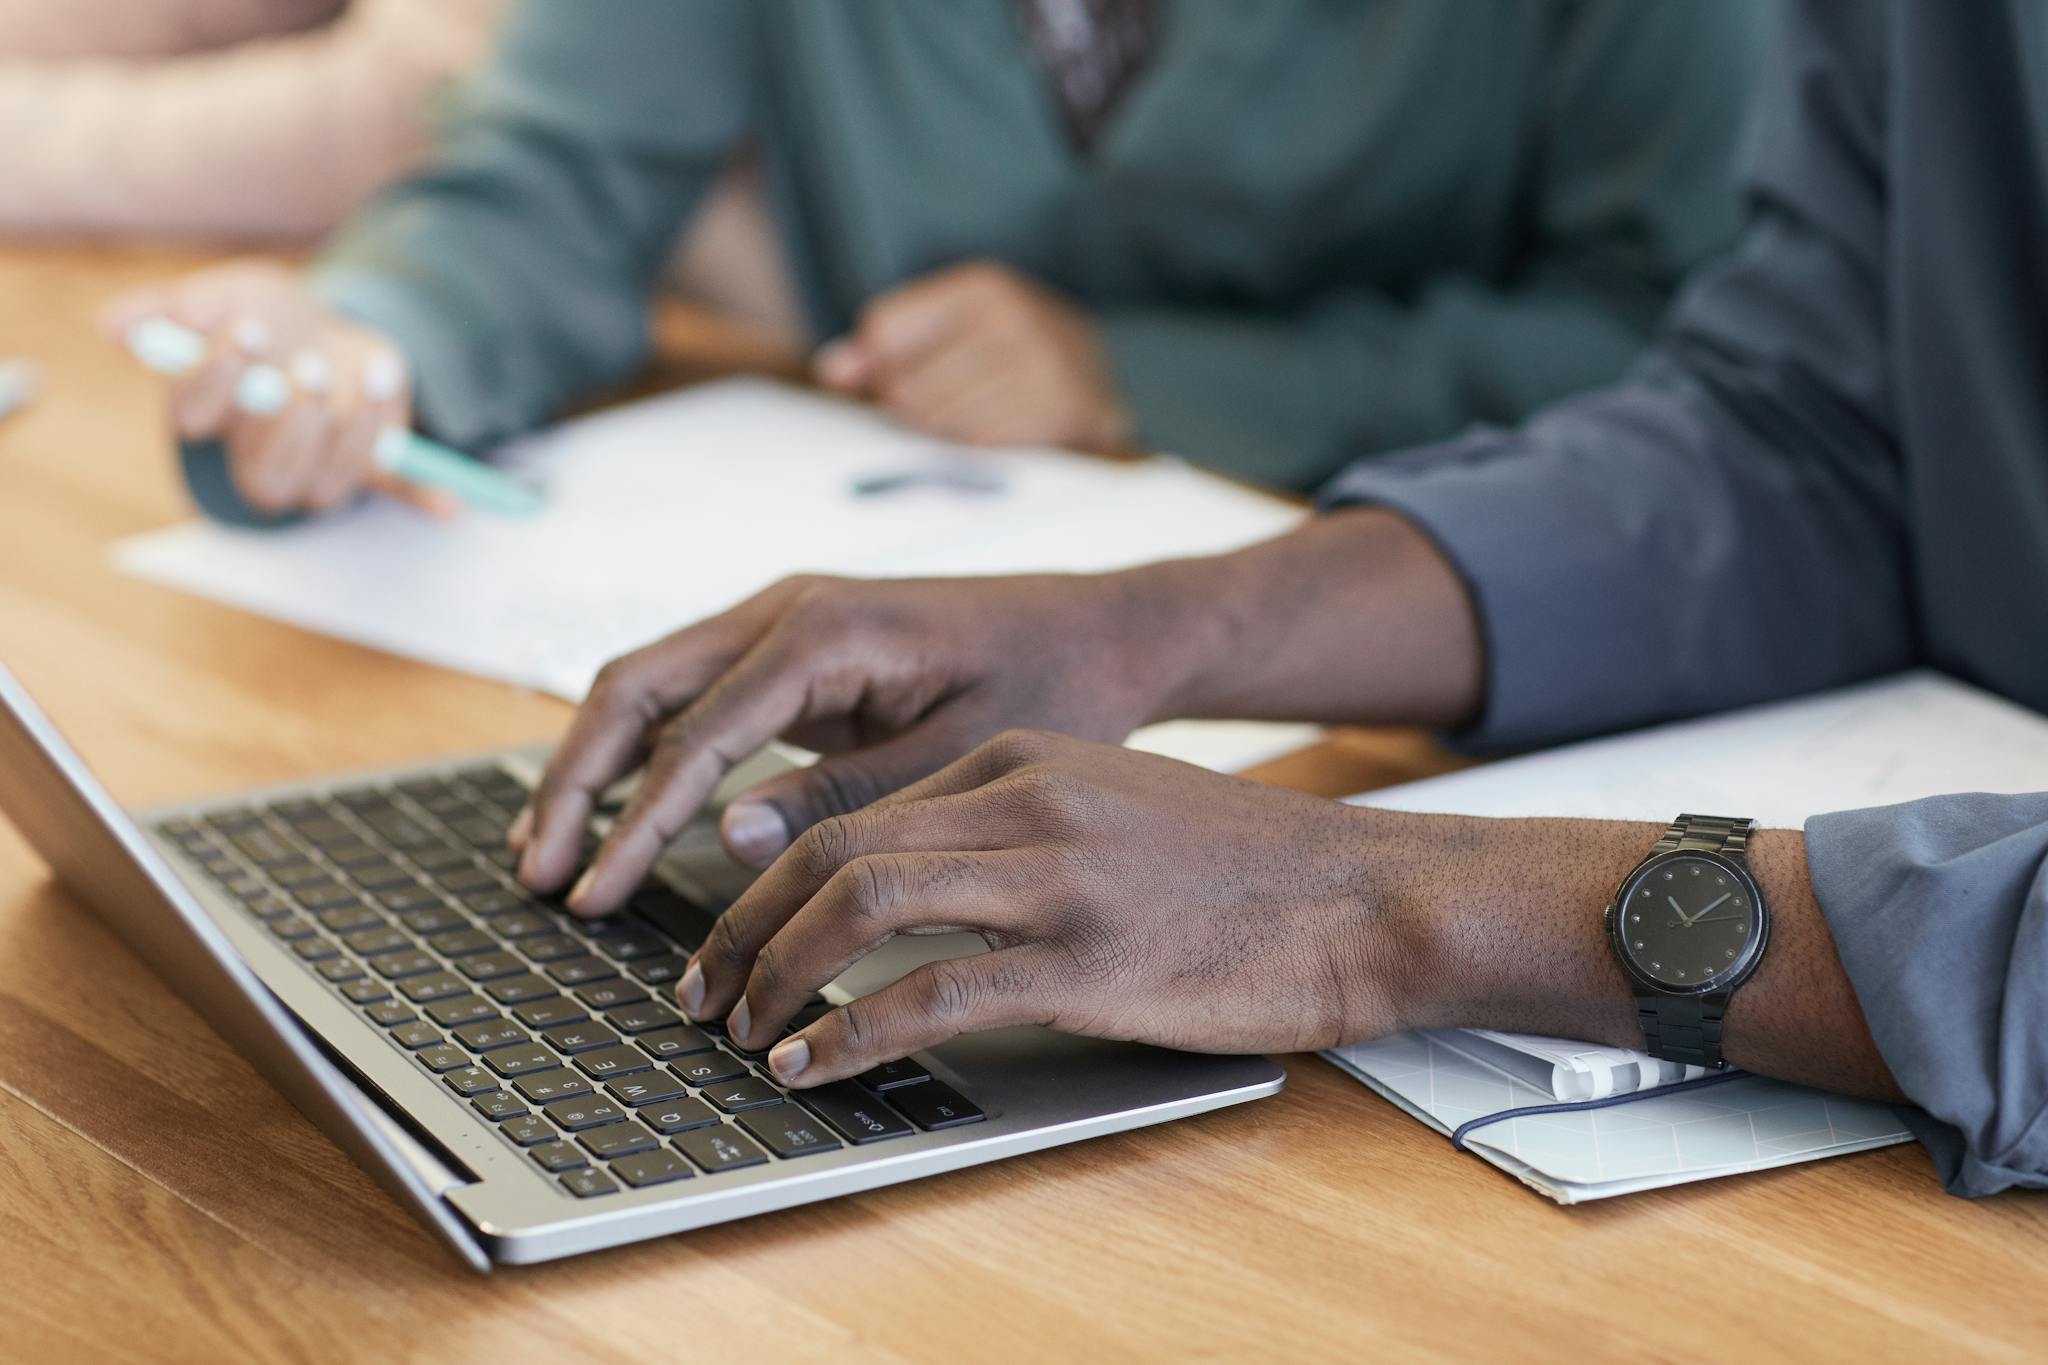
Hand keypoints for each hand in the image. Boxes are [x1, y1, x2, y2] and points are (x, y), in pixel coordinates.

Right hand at [102, 263, 453, 516]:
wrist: (322, 325)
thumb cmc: (264, 317)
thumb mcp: (224, 296)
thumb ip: (175, 309)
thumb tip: (113, 325)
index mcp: (216, 417)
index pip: (197, 417)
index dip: (216, 377)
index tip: (246, 329)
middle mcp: (262, 454)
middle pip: (267, 471)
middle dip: (289, 422)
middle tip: (304, 368)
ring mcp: (320, 464)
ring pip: (332, 483)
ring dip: (356, 432)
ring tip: (369, 372)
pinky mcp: (372, 460)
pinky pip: (396, 489)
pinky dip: (424, 498)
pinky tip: (453, 506)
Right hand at [513, 567, 1226, 910]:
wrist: (1104, 630)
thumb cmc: (1052, 683)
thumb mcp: (959, 756)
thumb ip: (844, 798)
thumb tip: (724, 839)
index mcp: (826, 628)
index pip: (696, 730)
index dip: (636, 818)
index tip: (595, 893)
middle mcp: (788, 608)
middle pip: (639, 687)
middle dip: (579, 781)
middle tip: (539, 876)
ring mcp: (784, 620)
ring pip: (651, 684)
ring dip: (595, 765)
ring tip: (548, 853)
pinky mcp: (792, 649)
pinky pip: (692, 694)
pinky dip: (643, 752)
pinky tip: (616, 815)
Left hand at [680, 731, 1399, 1086]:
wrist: (1365, 898)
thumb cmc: (1245, 870)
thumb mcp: (1113, 807)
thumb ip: (1012, 827)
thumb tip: (908, 887)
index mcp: (1023, 759)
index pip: (857, 812)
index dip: (771, 881)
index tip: (734, 935)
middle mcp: (1026, 800)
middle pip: (835, 850)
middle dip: (743, 926)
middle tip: (699, 989)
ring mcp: (1055, 877)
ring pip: (861, 904)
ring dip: (775, 973)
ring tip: (739, 1030)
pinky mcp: (1085, 960)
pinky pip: (928, 990)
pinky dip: (847, 1031)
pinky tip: (811, 1064)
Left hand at [814, 261, 1131, 452]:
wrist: (1106, 386)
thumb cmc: (1011, 356)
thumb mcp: (953, 331)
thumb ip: (884, 347)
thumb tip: (831, 370)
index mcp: (982, 286)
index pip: (882, 330)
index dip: (882, 363)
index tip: (910, 369)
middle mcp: (1012, 318)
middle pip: (904, 384)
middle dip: (914, 405)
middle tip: (950, 401)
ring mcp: (1038, 365)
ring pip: (936, 419)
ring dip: (945, 431)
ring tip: (976, 415)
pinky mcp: (1056, 410)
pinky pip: (977, 444)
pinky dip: (977, 447)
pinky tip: (998, 430)